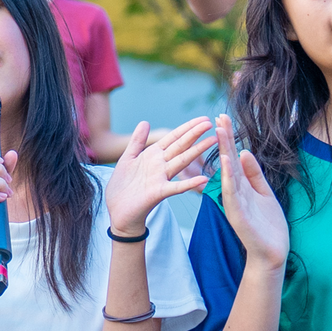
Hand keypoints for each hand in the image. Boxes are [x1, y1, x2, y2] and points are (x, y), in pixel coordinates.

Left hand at [105, 116, 216, 231]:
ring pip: (182, 161)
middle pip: (181, 146)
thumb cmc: (123, 187)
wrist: (118, 211)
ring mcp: (161, 178)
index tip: (203, 118)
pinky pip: (176, 187)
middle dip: (195, 134)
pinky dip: (189, 183)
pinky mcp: (158, 192)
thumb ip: (137, 141)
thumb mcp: (128, 159)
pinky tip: (203, 179)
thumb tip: (145, 122)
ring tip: (213, 141)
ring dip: (197, 151)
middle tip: (212, 123)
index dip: (187, 127)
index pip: (173, 138)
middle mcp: (160, 165)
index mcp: (153, 155)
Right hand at [214, 113, 287, 267]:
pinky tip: (227, 164)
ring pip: (227, 173)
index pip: (233, 157)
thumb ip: (254, 174)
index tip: (222, 118)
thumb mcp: (264, 193)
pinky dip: (229, 178)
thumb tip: (245, 152)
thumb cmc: (268, 225)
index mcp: (241, 186)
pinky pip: (232, 193)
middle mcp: (234, 192)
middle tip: (218, 117)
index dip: (228, 138)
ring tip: (220, 133)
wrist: (272, 252)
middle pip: (227, 161)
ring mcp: (235, 203)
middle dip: (224, 139)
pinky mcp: (237, 215)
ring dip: (224, 153)